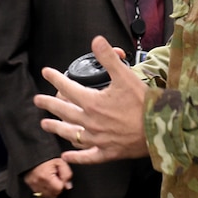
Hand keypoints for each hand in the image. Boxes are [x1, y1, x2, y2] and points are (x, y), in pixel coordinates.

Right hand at [22, 158, 73, 197]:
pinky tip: (46, 185)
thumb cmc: (47, 158)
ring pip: (47, 197)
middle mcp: (38, 183)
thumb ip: (67, 174)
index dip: (62, 184)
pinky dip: (45, 192)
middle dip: (57, 189)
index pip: (59, 189)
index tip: (60, 177)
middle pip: (53, 195)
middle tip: (56, 179)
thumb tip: (68, 186)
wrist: (34, 156)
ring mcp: (33, 186)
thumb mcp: (60, 162)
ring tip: (51, 182)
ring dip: (51, 191)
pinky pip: (41, 196)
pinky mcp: (31, 187)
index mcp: (45, 176)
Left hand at [34, 35, 148, 162]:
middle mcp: (91, 122)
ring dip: (56, 128)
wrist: (160, 129)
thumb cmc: (144, 103)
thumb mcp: (125, 76)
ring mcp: (98, 139)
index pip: (68, 88)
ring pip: (71, 134)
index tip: (46, 72)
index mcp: (92, 103)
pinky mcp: (108, 152)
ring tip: (45, 125)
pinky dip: (75, 157)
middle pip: (64, 112)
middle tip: (37, 101)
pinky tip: (66, 156)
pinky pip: (87, 157)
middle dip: (49, 105)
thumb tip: (96, 40)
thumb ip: (109, 58)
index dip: (55, 78)